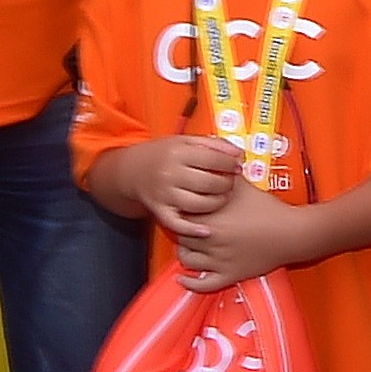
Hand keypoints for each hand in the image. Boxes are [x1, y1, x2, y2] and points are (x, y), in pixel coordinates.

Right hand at [131, 135, 246, 242]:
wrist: (132, 170)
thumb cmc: (164, 154)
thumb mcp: (185, 141)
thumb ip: (212, 144)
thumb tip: (238, 154)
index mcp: (178, 153)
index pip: (213, 159)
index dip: (231, 164)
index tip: (237, 166)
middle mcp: (170, 173)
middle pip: (209, 183)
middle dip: (227, 184)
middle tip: (231, 183)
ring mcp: (165, 194)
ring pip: (198, 204)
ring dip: (217, 203)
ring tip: (222, 198)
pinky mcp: (159, 211)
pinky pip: (177, 224)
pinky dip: (193, 230)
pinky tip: (206, 230)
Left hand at [172, 182, 308, 288]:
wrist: (291, 233)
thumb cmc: (269, 209)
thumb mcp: (243, 186)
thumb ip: (224, 174)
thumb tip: (215, 160)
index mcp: (210, 218)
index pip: (181, 217)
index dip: (181, 213)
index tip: (186, 210)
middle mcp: (210, 241)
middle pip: (181, 238)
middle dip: (183, 232)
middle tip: (189, 227)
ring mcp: (219, 261)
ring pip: (187, 260)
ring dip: (185, 253)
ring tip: (189, 247)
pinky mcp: (229, 276)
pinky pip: (203, 285)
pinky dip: (191, 283)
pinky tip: (184, 278)